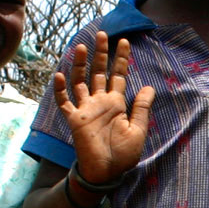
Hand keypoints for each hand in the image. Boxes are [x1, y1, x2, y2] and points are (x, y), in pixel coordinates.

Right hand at [56, 32, 152, 186]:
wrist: (107, 173)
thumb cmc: (123, 154)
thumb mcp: (138, 129)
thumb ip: (141, 108)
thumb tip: (148, 87)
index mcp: (116, 103)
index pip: (118, 75)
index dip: (121, 59)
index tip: (124, 41)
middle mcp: (100, 102)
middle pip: (99, 72)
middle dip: (101, 54)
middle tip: (103, 34)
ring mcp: (86, 109)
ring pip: (81, 81)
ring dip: (81, 65)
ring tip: (82, 47)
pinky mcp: (75, 120)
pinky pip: (65, 103)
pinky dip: (61, 90)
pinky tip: (60, 75)